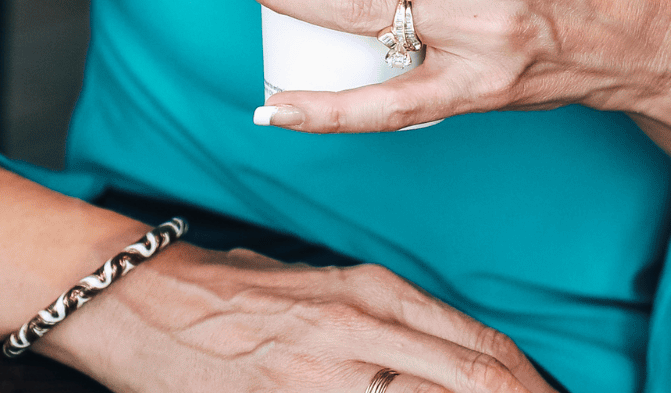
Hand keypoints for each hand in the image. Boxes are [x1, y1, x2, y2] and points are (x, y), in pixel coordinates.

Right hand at [64, 240, 556, 392]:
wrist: (141, 301)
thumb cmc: (227, 294)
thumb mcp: (316, 288)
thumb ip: (376, 318)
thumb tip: (428, 353)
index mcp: (373, 292)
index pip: (479, 347)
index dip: (528, 385)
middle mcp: (363, 326)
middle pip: (476, 379)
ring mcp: (329, 371)